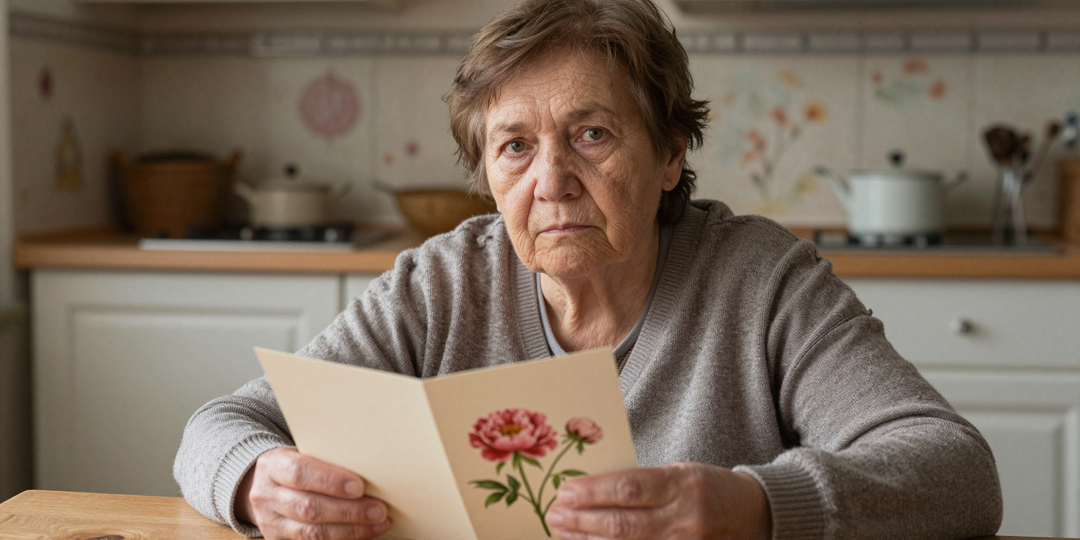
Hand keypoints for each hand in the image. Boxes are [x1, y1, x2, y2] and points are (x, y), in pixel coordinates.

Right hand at [235, 447, 391, 539]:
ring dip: (350, 530)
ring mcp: (270, 523)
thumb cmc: (296, 465)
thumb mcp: (303, 453)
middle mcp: (266, 496)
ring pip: (311, 533)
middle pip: (308, 508)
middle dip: (348, 511)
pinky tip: (363, 534)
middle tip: (379, 510)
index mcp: (272, 466)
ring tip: (378, 523)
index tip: (360, 486)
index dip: (331, 481)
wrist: (264, 485)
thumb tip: (370, 471)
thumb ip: (327, 461)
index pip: (299, 473)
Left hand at [545, 462, 769, 539]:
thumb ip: (643, 484)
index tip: (565, 491)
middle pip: (624, 524)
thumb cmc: (709, 488)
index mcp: (681, 484)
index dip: (593, 492)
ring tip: (563, 533)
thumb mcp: (680, 473)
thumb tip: (592, 490)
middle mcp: (684, 519)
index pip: (629, 489)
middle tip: (555, 514)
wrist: (755, 513)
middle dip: (583, 521)